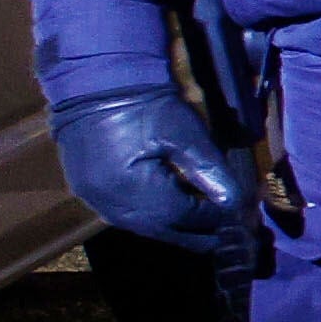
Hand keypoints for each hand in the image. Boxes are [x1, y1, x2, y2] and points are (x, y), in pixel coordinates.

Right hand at [60, 80, 250, 251]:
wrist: (96, 82)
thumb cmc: (145, 106)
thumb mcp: (185, 135)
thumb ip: (209, 171)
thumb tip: (233, 201)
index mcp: (131, 189)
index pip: (180, 217)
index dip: (210, 219)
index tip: (235, 218)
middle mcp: (107, 202)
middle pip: (157, 229)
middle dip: (191, 234)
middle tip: (220, 239)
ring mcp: (92, 196)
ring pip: (137, 225)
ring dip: (168, 227)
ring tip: (198, 228)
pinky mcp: (86, 187)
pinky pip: (120, 212)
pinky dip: (147, 215)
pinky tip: (167, 210)